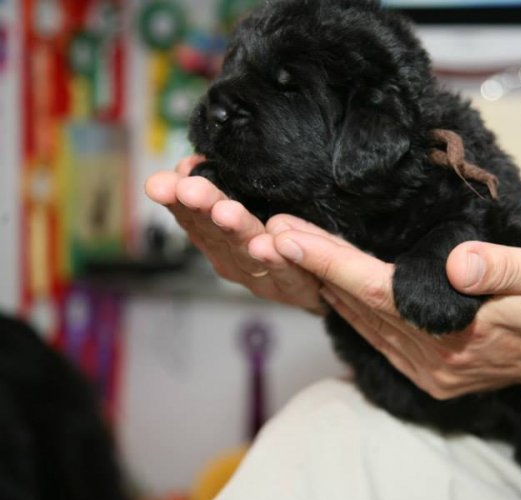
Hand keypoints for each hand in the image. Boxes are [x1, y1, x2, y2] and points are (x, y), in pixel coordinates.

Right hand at [144, 156, 324, 312]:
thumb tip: (193, 161)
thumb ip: (223, 183)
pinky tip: (270, 246)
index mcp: (219, 236)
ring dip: (236, 230)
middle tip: (189, 190)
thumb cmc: (287, 236)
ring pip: (247, 252)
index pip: (192, 215)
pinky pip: (286, 273)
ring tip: (226, 212)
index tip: (162, 183)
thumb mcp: (254, 202)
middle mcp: (234, 258)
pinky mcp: (294, 287)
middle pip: (215, 232)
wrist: (328, 282)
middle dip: (202, 209)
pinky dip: (277, 260)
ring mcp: (261, 276)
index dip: (177, 199)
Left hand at [269, 226, 520, 398]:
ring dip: (322, 285)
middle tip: (269, 230)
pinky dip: (348, 307)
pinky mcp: (426, 371)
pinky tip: (327, 284)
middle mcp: (434, 358)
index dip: (331, 262)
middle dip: (312, 267)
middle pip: (358, 306)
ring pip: (360, 322)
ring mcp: (427, 370)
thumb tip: (459, 264)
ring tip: (286, 247)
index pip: (379, 292)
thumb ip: (504, 269)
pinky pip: (374, 336)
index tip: (288, 235)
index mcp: (459, 332)